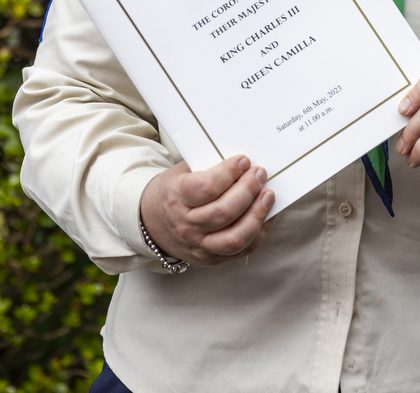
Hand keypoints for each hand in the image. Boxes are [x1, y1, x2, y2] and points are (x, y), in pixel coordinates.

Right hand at [138, 157, 274, 265]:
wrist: (151, 222)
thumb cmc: (173, 192)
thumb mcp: (181, 173)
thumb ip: (208, 167)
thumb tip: (243, 162)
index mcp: (176, 198)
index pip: (206, 187)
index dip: (229, 173)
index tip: (244, 161)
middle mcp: (186, 226)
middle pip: (224, 212)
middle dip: (248, 190)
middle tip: (259, 174)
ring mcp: (199, 246)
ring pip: (235, 238)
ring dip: (257, 215)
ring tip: (268, 195)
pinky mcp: (211, 258)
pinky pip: (242, 251)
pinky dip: (259, 232)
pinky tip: (266, 215)